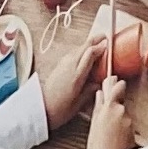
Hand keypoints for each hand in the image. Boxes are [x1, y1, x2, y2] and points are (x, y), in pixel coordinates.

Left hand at [32, 18, 112, 134]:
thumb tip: (98, 83)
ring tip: (96, 46)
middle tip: (104, 38)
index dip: (101, 46)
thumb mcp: (78, 104)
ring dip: (87, 45)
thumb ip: (89, 91)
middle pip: (84, 46)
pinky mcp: (57, 67)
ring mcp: (62, 65)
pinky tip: (83, 55)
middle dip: (95, 40)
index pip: (90, 52)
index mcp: (76, 75)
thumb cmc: (57, 110)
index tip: (108, 43)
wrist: (38, 110)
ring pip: (77, 48)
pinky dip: (79, 51)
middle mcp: (68, 66)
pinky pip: (71, 54)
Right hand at [87, 71, 136, 148]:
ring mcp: (128, 119)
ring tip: (109, 130)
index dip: (115, 84)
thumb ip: (99, 107)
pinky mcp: (133, 128)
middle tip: (108, 109)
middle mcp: (120, 111)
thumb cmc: (97, 148)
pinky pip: (127, 122)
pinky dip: (122, 126)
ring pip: (123, 112)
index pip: (116, 87)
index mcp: (108, 108)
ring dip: (118, 117)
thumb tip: (100, 95)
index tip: (115, 81)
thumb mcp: (94, 125)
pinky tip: (115, 135)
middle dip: (115, 102)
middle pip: (120, 98)